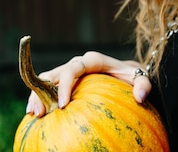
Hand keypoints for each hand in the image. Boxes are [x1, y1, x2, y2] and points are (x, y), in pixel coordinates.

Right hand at [25, 51, 151, 116]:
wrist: (126, 75)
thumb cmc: (132, 77)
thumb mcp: (141, 79)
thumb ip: (143, 84)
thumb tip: (140, 96)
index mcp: (93, 60)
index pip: (74, 69)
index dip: (65, 85)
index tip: (63, 105)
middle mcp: (78, 63)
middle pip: (55, 73)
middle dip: (43, 91)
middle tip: (40, 112)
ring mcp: (70, 72)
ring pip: (47, 79)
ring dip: (37, 95)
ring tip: (33, 114)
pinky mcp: (66, 82)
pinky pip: (49, 88)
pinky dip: (41, 99)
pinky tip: (36, 118)